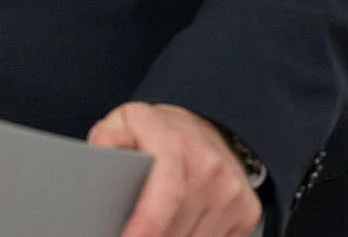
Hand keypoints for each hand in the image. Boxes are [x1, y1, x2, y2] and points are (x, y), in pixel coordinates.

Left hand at [88, 102, 263, 236]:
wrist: (208, 128)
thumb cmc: (162, 133)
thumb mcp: (126, 122)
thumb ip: (108, 140)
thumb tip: (100, 158)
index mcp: (176, 143)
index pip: (167, 194)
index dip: (145, 227)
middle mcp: (210, 167)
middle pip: (176, 229)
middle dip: (150, 236)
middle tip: (130, 231)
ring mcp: (232, 191)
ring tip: (151, 228)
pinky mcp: (247, 211)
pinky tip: (179, 228)